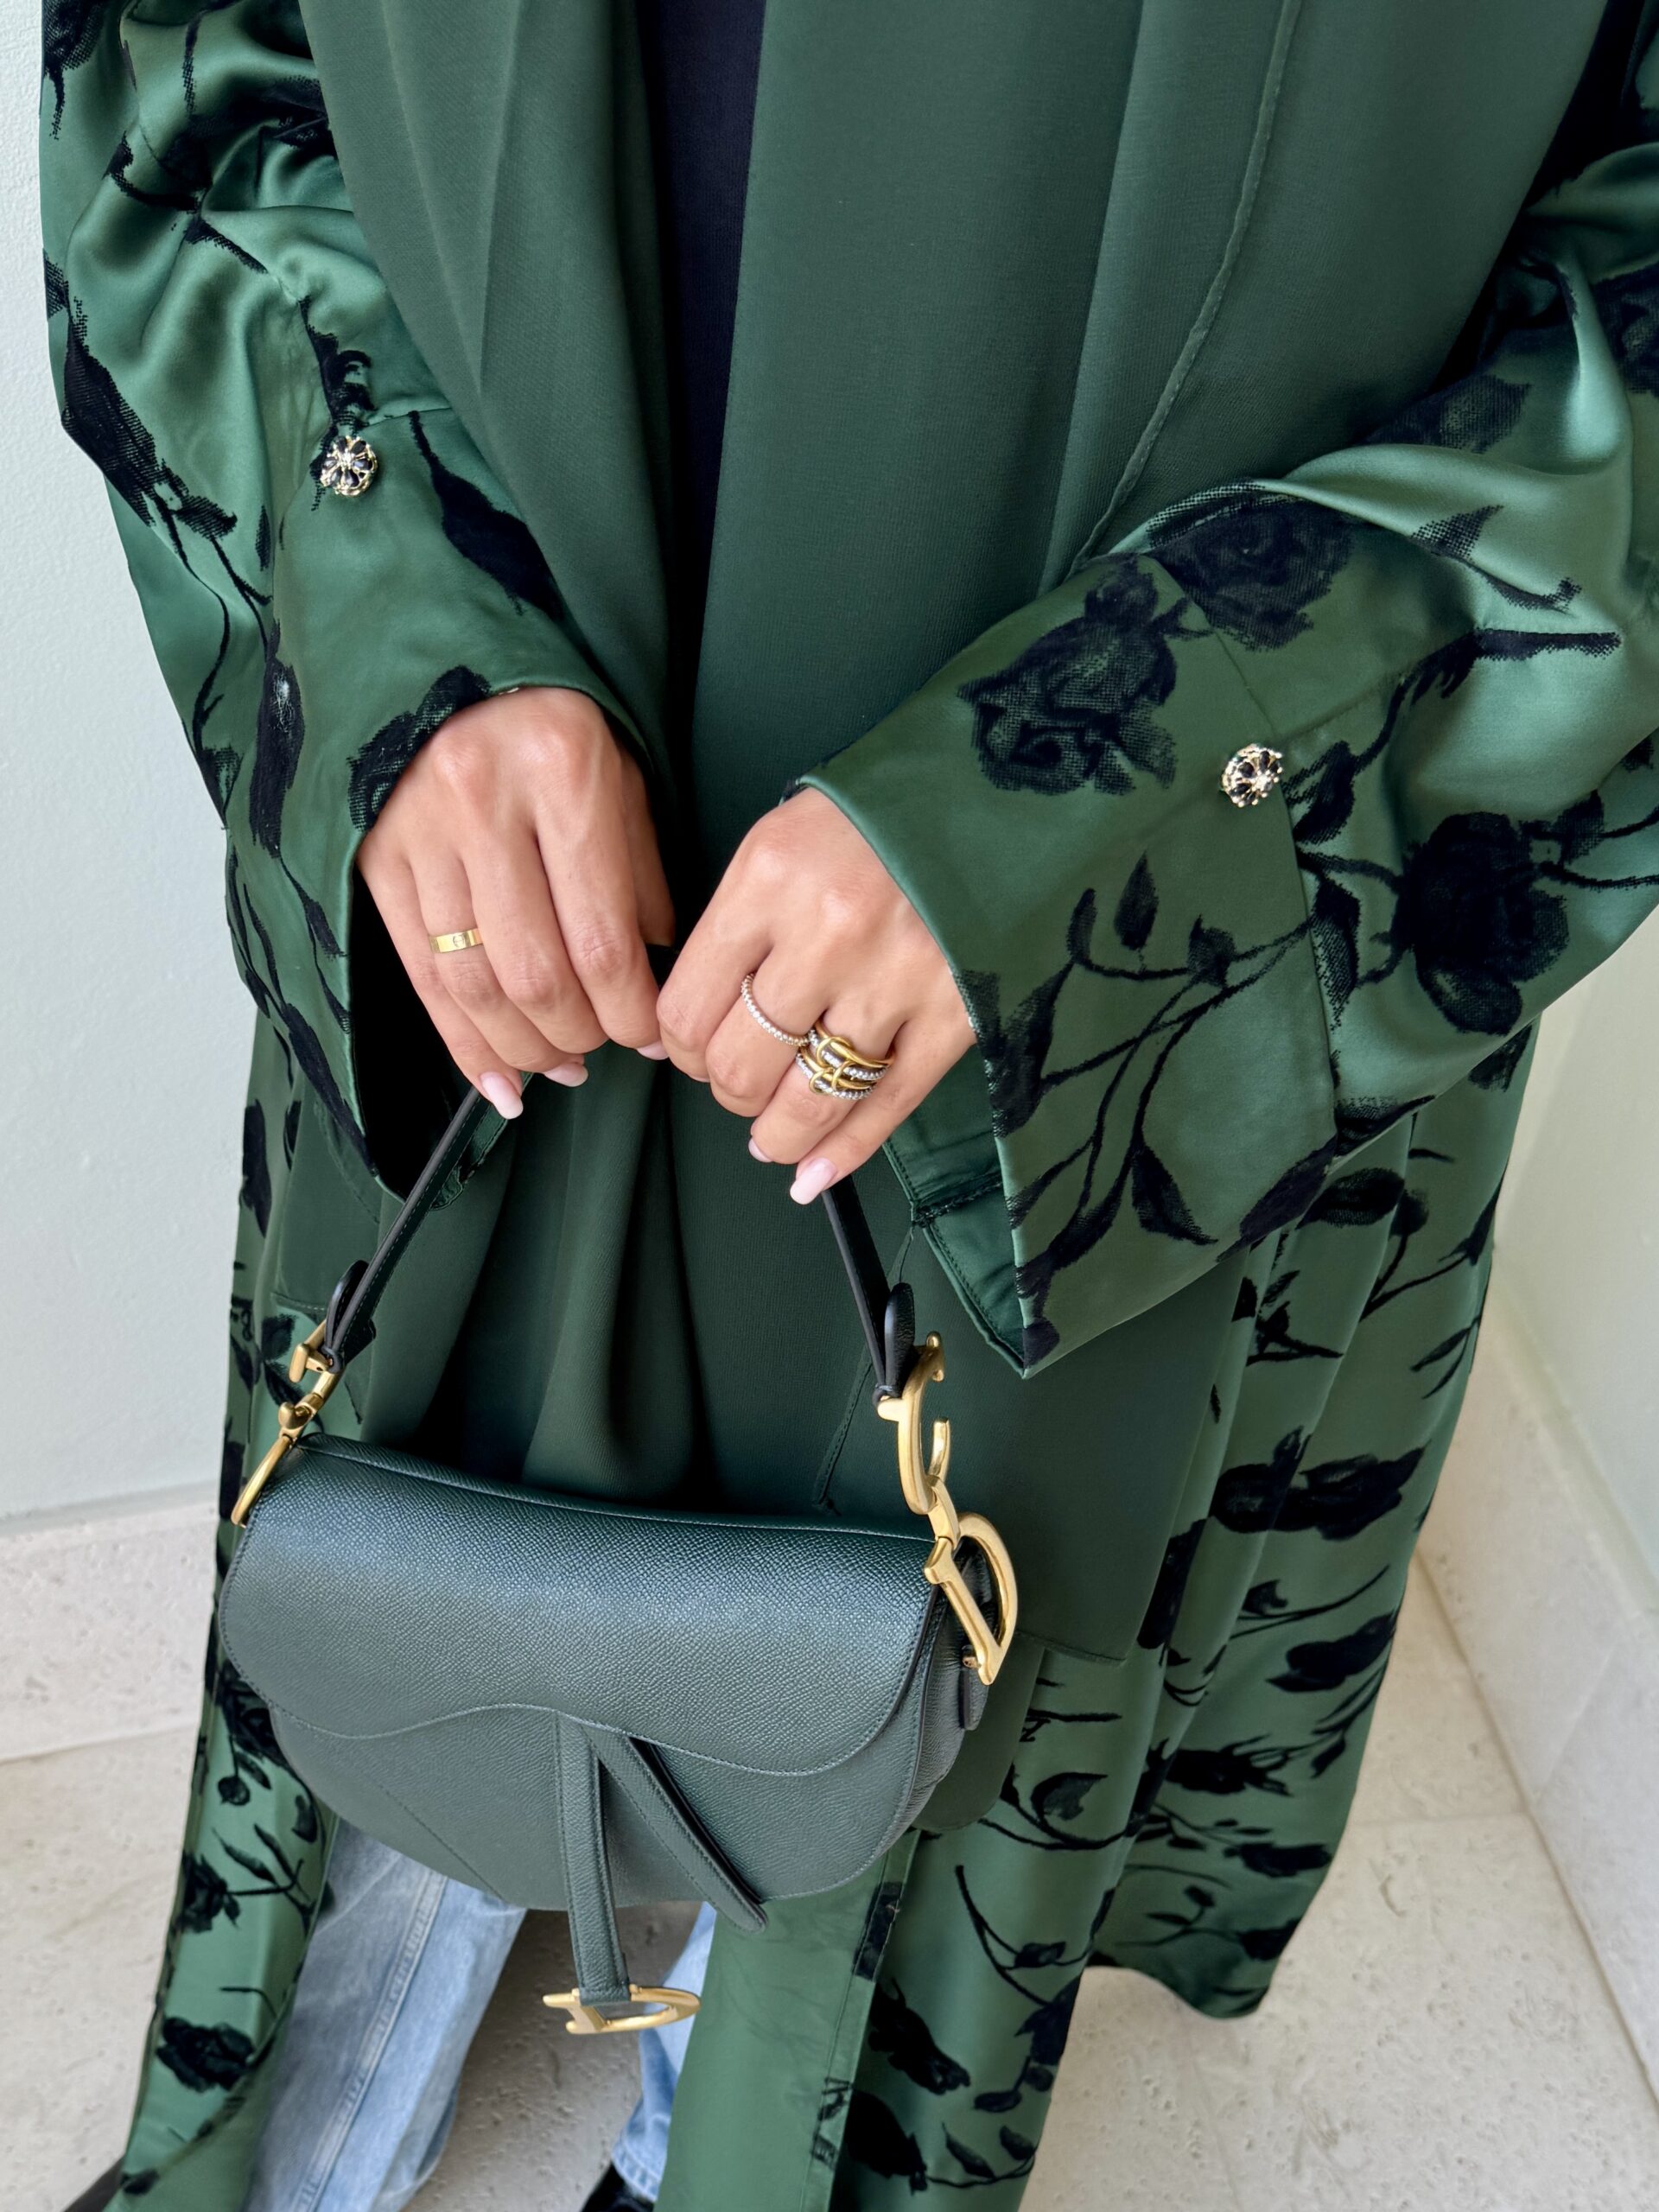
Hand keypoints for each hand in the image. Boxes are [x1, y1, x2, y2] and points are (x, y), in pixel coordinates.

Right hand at [357, 686, 673, 1114]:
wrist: (440, 663)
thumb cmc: (548, 726)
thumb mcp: (619, 775)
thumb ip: (640, 875)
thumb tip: (652, 979)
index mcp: (562, 771)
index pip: (602, 935)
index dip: (631, 1011)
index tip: (655, 1040)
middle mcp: (483, 802)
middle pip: (536, 973)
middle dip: (578, 1035)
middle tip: (603, 1050)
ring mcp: (420, 833)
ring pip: (473, 984)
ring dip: (523, 1048)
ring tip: (557, 1066)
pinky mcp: (375, 860)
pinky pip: (420, 978)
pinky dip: (461, 1044)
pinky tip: (497, 1080)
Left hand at [658, 789, 974, 1197]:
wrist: (1005, 789)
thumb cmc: (884, 813)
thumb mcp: (786, 837)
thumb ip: (739, 923)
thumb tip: (698, 1021)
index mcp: (770, 880)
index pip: (687, 1006)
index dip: (679, 1045)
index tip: (691, 1047)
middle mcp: (827, 935)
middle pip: (740, 1064)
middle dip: (726, 1088)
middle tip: (737, 1079)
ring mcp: (895, 982)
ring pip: (807, 1099)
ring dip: (776, 1132)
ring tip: (769, 1136)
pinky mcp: (956, 1016)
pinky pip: (886, 1107)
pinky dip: (843, 1154)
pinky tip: (812, 1175)